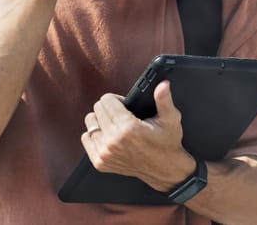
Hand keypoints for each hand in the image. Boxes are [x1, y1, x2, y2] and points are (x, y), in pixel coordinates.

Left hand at [81, 81, 196, 191]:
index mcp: (128, 128)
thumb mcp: (170, 119)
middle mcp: (113, 141)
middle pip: (97, 109)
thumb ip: (164, 100)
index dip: (116, 99)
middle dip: (108, 108)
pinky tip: (107, 135)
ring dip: (100, 120)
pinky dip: (94, 135)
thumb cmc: (167, 143)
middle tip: (121, 114)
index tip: (124, 105)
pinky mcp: (100, 162)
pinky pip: (86, 138)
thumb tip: (163, 85)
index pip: (106, 100)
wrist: (164, 170)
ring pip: (90, 123)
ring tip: (113, 124)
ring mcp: (105, 153)